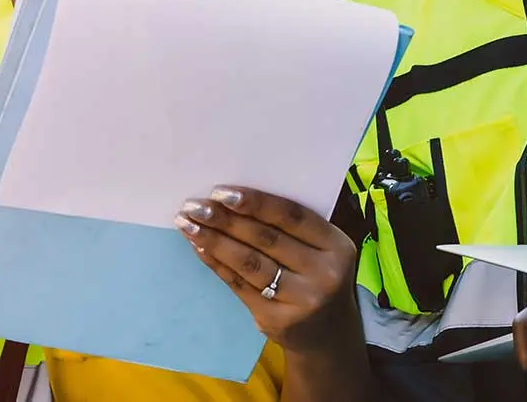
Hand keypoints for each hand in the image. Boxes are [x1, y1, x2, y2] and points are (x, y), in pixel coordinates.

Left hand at [176, 186, 360, 355]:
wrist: (328, 335)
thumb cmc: (318, 274)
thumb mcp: (321, 248)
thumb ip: (292, 226)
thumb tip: (234, 197)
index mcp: (337, 246)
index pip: (292, 216)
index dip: (255, 202)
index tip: (221, 191)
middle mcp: (323, 274)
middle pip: (266, 239)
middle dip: (226, 219)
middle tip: (195, 205)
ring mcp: (300, 301)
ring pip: (249, 263)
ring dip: (214, 240)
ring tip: (188, 224)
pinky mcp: (276, 320)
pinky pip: (239, 285)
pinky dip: (217, 263)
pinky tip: (199, 247)